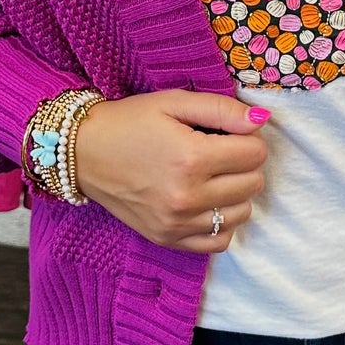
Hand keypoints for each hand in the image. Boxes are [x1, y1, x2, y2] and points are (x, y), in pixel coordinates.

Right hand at [73, 90, 269, 252]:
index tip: (229, 133)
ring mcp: (177, 223)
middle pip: (253, 184)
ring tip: (214, 176)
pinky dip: (222, 223)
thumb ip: (221, 109)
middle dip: (245, 163)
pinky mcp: (167, 239)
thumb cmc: (130, 122)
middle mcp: (187, 196)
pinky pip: (219, 242)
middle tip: (220, 152)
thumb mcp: (173, 102)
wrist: (83, 153)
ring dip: (236, 193)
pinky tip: (208, 203)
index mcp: (192, 158)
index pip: (255, 154)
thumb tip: (261, 121)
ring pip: (241, 214)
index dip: (248, 138)